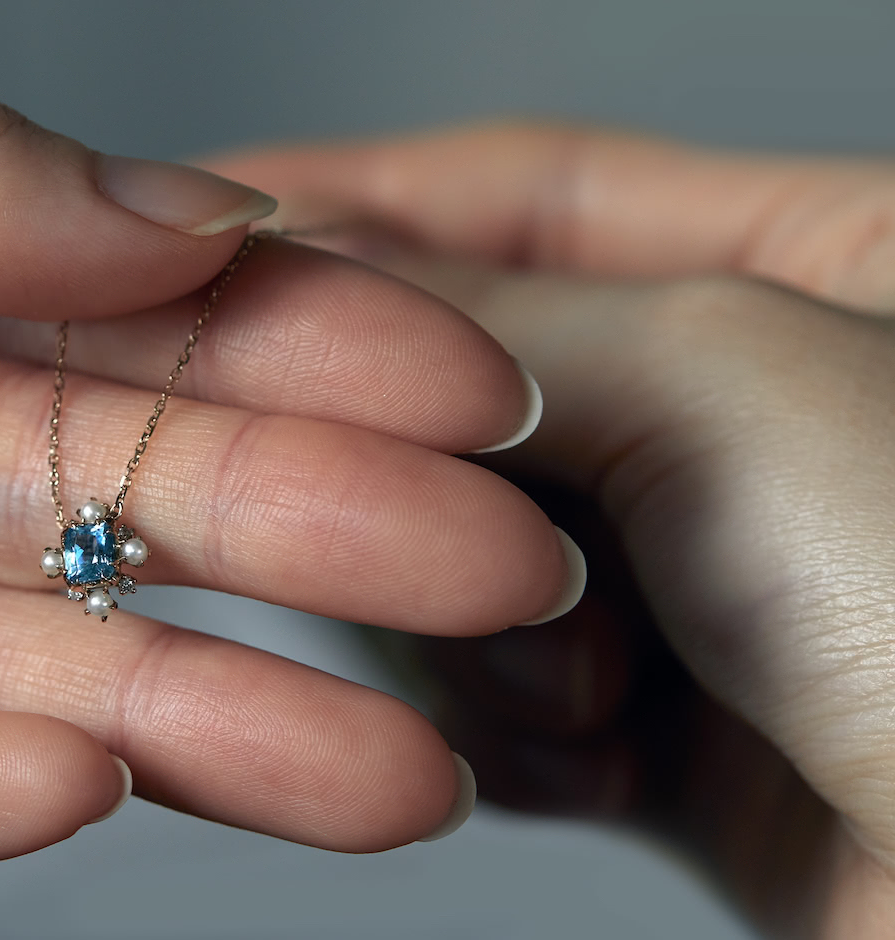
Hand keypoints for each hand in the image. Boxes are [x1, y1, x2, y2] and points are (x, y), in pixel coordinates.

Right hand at [208, 123, 894, 935]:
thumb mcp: (715, 374)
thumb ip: (479, 316)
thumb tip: (296, 276)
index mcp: (809, 269)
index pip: (526, 194)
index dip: (360, 203)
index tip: (216, 232)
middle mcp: (746, 419)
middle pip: (465, 392)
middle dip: (417, 464)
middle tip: (376, 499)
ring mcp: (697, 576)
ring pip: (452, 551)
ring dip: (480, 621)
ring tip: (589, 673)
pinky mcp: (663, 725)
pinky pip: (491, 687)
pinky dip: (514, 725)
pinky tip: (605, 752)